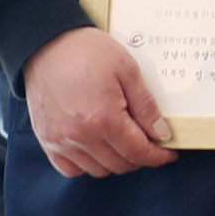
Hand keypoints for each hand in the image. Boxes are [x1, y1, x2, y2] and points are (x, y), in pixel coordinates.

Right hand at [21, 27, 174, 177]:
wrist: (45, 45)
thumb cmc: (87, 53)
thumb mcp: (128, 71)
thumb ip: (145, 107)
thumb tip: (161, 134)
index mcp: (104, 118)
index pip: (138, 152)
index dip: (158, 156)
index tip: (168, 153)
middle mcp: (80, 136)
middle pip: (120, 164)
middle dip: (140, 158)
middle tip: (149, 144)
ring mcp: (60, 141)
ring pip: (97, 170)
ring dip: (116, 162)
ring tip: (125, 143)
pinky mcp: (46, 140)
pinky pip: (70, 169)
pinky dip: (88, 164)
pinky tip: (98, 148)